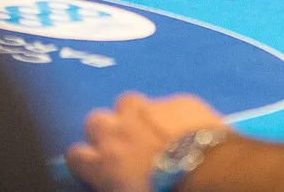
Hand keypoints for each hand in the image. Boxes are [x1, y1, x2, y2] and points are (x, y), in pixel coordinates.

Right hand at [65, 93, 225, 191]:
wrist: (208, 174)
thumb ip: (118, 181)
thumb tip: (121, 180)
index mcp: (105, 164)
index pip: (75, 156)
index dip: (86, 159)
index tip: (97, 165)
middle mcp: (118, 132)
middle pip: (95, 121)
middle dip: (107, 130)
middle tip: (125, 144)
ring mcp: (147, 111)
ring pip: (127, 102)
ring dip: (135, 115)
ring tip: (152, 129)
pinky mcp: (177, 101)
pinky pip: (168, 103)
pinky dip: (172, 114)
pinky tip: (186, 127)